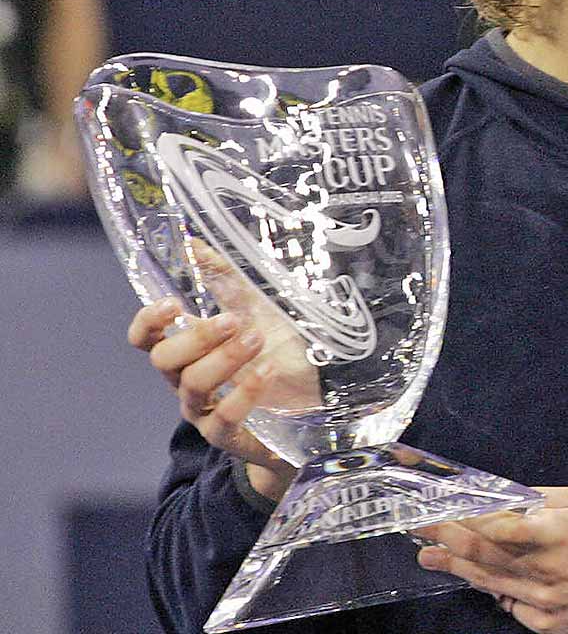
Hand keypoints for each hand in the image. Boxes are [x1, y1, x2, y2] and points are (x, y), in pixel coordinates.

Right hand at [124, 240, 320, 500]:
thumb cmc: (278, 350)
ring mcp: (202, 410)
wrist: (315, 397)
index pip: (144, 338)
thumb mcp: (257, 309)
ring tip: (259, 339)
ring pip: (191, 385)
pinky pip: (221, 420)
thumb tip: (193, 241)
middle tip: (235, 320)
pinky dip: (243, 392)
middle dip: (198, 336)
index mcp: (186, 349)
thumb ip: (224, 279)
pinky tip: (266, 371)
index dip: (148, 322)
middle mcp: (185, 380)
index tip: (172, 304)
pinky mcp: (227, 435)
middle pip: (164, 360)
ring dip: (224, 358)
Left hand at [415, 486, 567, 633]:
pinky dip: (492, 591)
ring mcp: (542, 598)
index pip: (494, 525)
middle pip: (482, 554)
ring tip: (430, 557)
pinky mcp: (546, 622)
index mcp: (555, 531)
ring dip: (455, 567)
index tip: (440, 511)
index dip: (461, 520)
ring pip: (488, 581)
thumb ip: (540, 500)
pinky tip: (477, 580)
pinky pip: (510, 605)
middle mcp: (544, 567)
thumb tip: (502, 498)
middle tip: (421, 532)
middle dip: (446, 540)